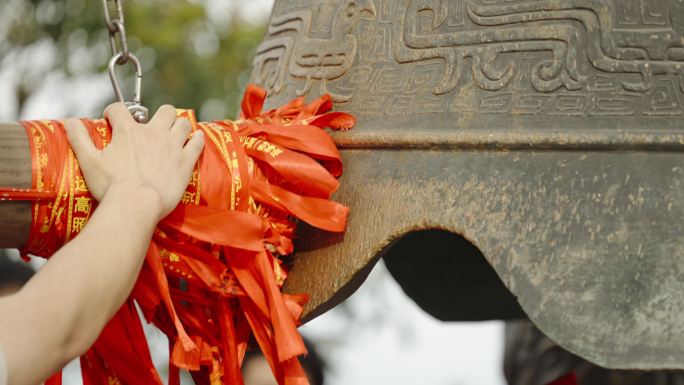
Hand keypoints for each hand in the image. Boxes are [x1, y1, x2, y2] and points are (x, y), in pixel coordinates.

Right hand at [64, 103, 204, 219]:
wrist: (136, 205)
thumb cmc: (111, 186)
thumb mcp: (89, 161)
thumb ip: (79, 139)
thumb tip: (68, 121)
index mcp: (128, 131)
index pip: (119, 109)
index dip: (113, 112)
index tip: (111, 120)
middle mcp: (153, 133)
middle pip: (164, 110)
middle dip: (159, 115)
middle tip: (153, 128)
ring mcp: (172, 146)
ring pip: (182, 123)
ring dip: (179, 126)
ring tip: (175, 133)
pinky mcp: (186, 161)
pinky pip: (197, 143)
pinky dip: (197, 139)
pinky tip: (197, 138)